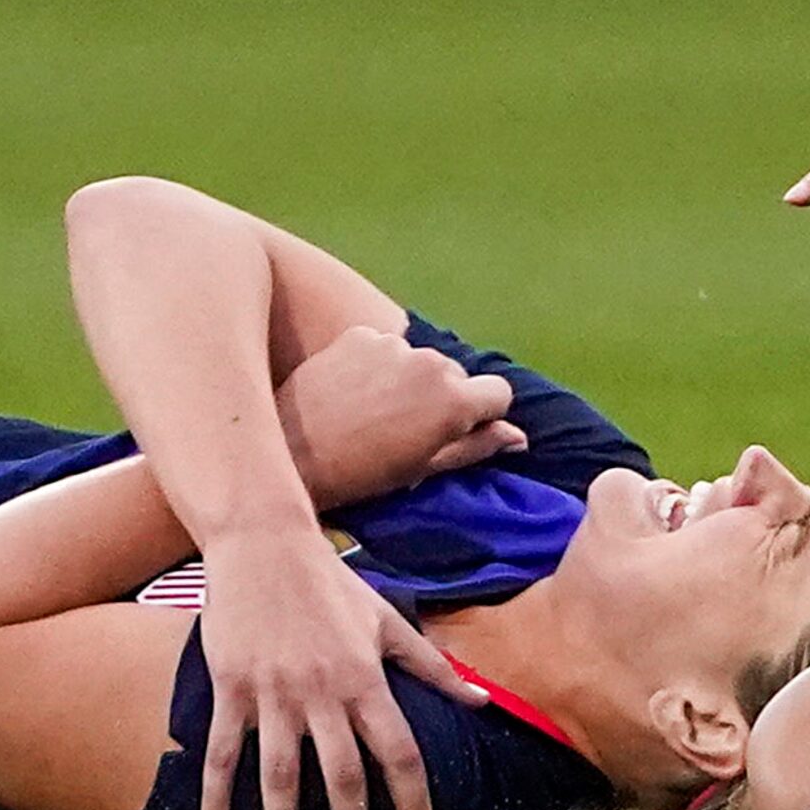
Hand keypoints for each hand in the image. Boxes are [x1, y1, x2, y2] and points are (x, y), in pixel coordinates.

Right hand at [196, 528, 487, 809]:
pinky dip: (217, 797)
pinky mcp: (231, 687)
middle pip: (341, 776)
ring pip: (278, 776)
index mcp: (365, 678)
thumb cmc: (331, 584)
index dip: (412, 802)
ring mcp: (272, 692)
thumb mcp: (388, 620)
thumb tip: (482, 701)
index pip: (399, 753)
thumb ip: (433, 667)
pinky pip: (222, 752)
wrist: (264, 542)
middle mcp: (321, 692)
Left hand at [275, 326, 525, 506]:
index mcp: (454, 400)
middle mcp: (431, 362)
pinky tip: (354, 392)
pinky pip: (384, 346)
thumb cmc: (363, 475)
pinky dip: (378, 364)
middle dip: (442, 397)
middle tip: (408, 428)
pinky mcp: (359, 334)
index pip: (498, 393)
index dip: (482, 416)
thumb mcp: (426, 468)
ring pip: (419, 360)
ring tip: (376, 411)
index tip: (456, 433)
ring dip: (409, 379)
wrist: (291, 455)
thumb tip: (518, 437)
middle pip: (456, 375)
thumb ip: (477, 447)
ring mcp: (393, 344)